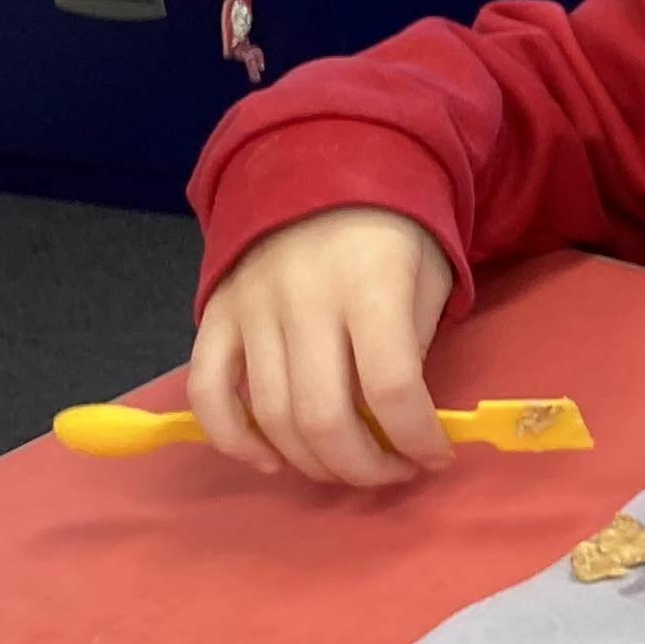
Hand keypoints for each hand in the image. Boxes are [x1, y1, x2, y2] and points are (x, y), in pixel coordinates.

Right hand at [188, 206, 455, 487]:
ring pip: (270, 416)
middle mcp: (303, 300)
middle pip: (322, 415)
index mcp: (369, 286)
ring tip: (348, 470)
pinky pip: (208, 393)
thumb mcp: (426, 282)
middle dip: (364, 466)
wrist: (320, 170)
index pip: (390, 386)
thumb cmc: (392, 235)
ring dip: (313, 462)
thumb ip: (411, 348)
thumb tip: (401, 424)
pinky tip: (272, 463)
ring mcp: (250, 310)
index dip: (416, 438)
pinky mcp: (214, 316)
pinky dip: (234, 440)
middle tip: (393, 473)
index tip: (436, 458)